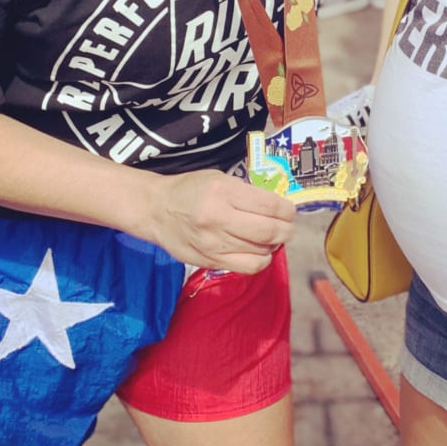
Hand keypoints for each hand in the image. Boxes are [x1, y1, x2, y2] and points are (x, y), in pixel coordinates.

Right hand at [145, 169, 297, 273]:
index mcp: (223, 192)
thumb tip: (278, 208)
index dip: (288, 211)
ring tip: (272, 238)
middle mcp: (219, 218)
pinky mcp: (209, 261)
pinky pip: (247, 267)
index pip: (270, 206)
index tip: (290, 211)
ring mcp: (214, 244)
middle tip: (288, 228)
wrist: (156, 209)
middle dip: (287, 231)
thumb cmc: (190, 189)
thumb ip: (247, 193)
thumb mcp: (219, 178)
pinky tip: (258, 251)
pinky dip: (261, 260)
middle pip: (269, 232)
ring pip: (261, 253)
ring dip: (274, 246)